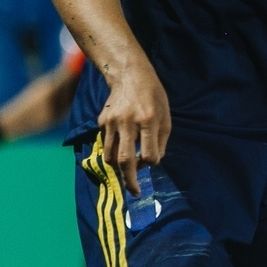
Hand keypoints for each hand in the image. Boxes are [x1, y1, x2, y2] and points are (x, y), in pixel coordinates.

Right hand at [98, 62, 170, 195]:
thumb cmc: (153, 96)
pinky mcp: (101, 121)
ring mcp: (112, 121)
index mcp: (148, 120)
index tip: (150, 163)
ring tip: (126, 173)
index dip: (151, 163)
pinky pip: (106, 144)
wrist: (129, 75)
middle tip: (134, 192)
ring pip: (110, 156)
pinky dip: (113, 151)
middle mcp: (128, 122)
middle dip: (129, 180)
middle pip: (125, 160)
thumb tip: (151, 163)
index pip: (149, 154)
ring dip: (119, 169)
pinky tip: (120, 146)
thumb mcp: (165, 116)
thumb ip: (160, 141)